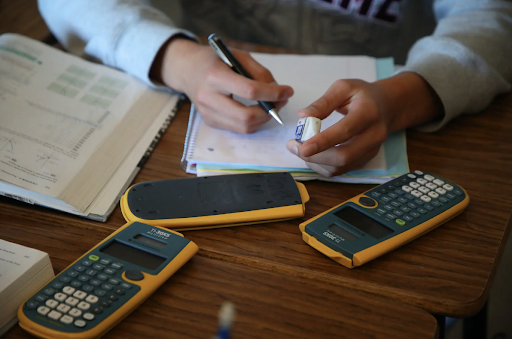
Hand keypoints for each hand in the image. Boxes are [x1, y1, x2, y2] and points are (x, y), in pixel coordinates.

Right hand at [152, 38, 293, 132]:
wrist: (186, 70)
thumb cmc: (214, 60)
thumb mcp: (237, 55)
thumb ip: (259, 72)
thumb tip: (277, 91)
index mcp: (214, 76)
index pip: (249, 90)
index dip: (273, 93)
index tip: (288, 91)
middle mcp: (208, 97)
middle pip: (246, 116)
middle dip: (269, 112)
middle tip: (281, 102)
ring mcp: (207, 113)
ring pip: (244, 127)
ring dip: (263, 119)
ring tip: (272, 105)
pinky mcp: (210, 122)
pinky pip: (238, 129)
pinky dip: (253, 122)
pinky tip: (258, 110)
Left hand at [286, 72, 442, 176]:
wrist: (387, 107)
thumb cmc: (362, 95)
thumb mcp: (343, 88)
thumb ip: (323, 102)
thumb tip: (303, 116)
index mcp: (368, 113)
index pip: (345, 131)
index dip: (323, 142)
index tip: (302, 147)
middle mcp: (373, 135)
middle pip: (344, 156)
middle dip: (315, 156)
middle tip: (293, 147)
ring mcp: (371, 151)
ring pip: (340, 167)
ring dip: (315, 162)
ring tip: (300, 149)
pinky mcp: (365, 160)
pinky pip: (340, 171)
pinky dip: (322, 166)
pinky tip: (313, 155)